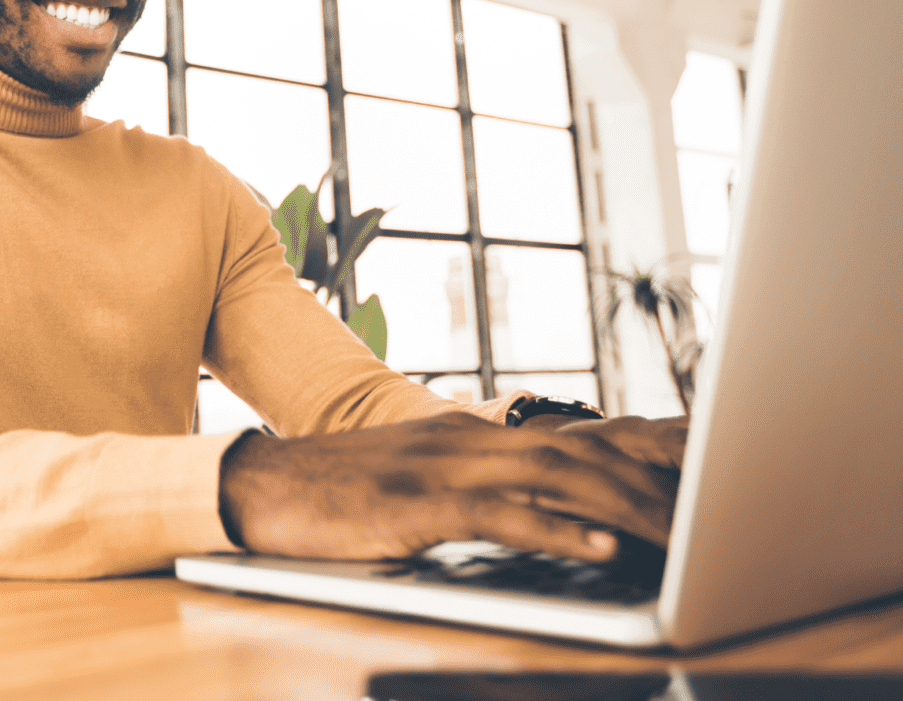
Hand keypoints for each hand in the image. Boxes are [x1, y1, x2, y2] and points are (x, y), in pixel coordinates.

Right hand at [218, 412, 685, 563]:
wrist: (262, 483)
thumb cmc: (340, 490)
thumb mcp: (420, 477)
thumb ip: (484, 484)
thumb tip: (553, 509)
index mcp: (472, 432)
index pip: (576, 433)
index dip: (647, 448)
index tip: (709, 469)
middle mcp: (467, 438)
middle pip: (582, 451)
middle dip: (655, 480)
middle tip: (718, 507)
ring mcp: (441, 467)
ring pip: (554, 477)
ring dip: (623, 504)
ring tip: (681, 534)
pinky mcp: (416, 505)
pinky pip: (498, 515)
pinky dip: (555, 530)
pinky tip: (599, 547)